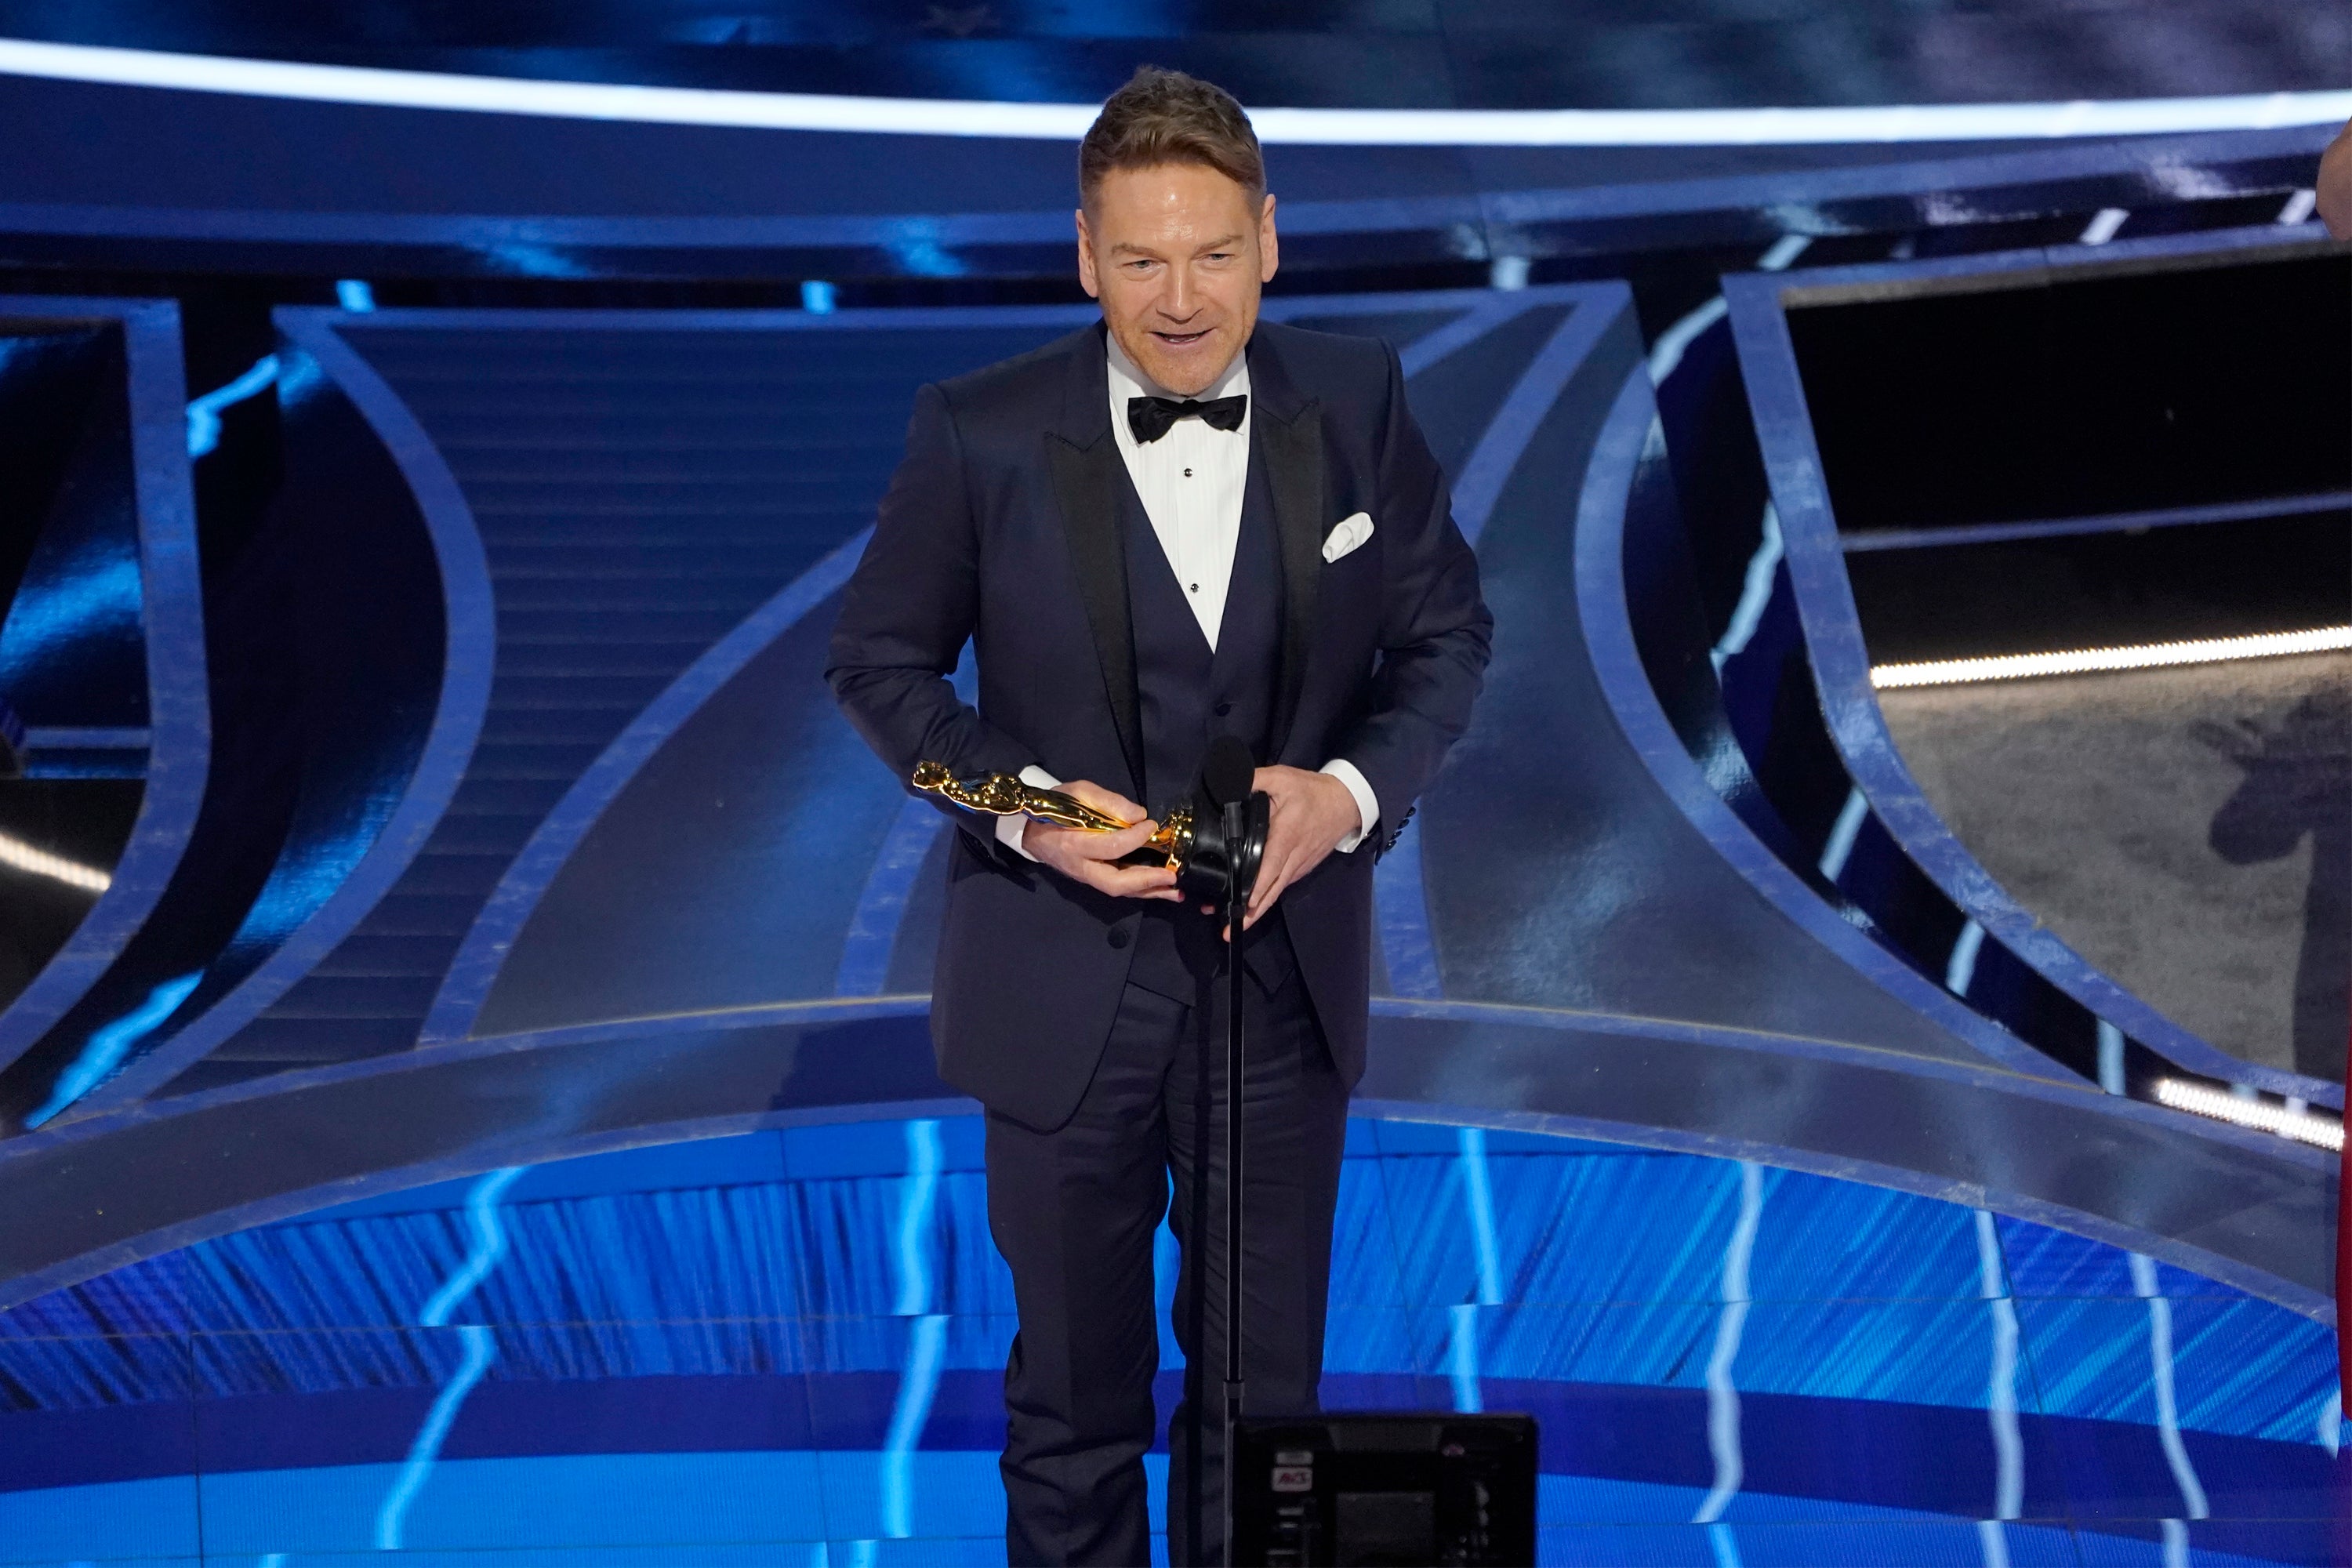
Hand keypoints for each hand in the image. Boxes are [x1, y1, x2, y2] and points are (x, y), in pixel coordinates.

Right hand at [1024, 779, 1180, 901]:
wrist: (1031, 830)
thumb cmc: (1056, 807)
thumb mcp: (1078, 792)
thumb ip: (1108, 801)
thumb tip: (1139, 815)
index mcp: (1073, 843)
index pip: (1109, 847)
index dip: (1134, 838)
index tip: (1151, 825)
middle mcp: (1080, 867)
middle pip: (1114, 882)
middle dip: (1146, 880)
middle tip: (1172, 875)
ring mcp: (1086, 877)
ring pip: (1119, 891)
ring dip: (1149, 892)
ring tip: (1176, 891)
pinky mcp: (1093, 880)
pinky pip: (1119, 888)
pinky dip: (1142, 890)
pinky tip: (1162, 889)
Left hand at [1228, 765, 1362, 931]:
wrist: (1347, 802)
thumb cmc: (1312, 791)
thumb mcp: (1282, 777)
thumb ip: (1252, 779)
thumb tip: (1226, 781)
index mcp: (1286, 836)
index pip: (1269, 867)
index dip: (1257, 889)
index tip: (1243, 908)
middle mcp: (1293, 857)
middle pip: (1271, 890)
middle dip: (1251, 913)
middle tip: (1227, 930)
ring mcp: (1300, 865)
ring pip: (1277, 891)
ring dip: (1257, 909)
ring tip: (1235, 923)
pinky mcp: (1303, 867)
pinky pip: (1283, 884)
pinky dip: (1268, 896)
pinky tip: (1253, 905)